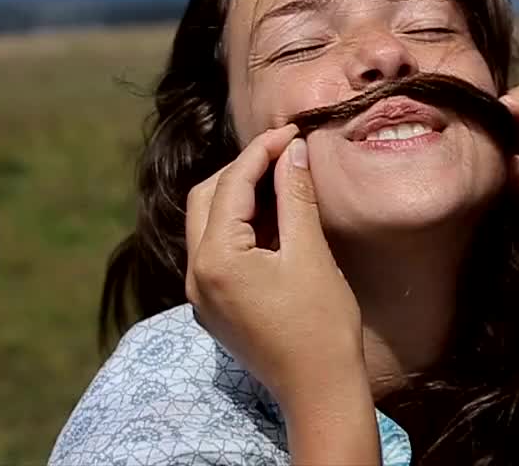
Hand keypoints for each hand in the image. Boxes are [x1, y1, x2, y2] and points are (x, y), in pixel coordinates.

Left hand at [184, 127, 376, 464]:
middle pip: (206, 199)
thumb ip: (296, 196)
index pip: (231, 185)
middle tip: (284, 151)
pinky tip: (274, 218)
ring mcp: (201, 293)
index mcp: (216, 259)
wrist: (318, 387)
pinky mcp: (214, 306)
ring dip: (239, 196)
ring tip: (282, 178)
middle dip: (242, 170)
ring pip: (207, 223)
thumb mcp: (311, 252)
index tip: (292, 130)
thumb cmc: (322, 322)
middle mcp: (196, 274)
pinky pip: (215, 250)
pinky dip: (239, 224)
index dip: (261, 152)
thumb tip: (293, 149)